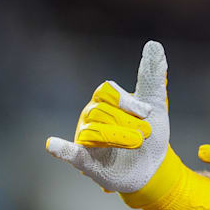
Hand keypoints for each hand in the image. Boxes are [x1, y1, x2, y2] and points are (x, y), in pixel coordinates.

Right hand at [46, 40, 168, 194]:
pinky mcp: (86, 162)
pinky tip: (52, 145)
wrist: (154, 165)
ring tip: (137, 144)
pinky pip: (71, 152)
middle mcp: (91, 116)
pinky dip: (61, 149)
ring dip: (118, 137)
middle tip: (146, 134)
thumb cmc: (150, 131)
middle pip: (101, 113)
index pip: (107, 91)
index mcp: (105, 101)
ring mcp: (86, 139)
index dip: (127, 101)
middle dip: (127, 123)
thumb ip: (152, 76)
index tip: (147, 112)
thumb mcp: (156, 103)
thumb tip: (154, 44)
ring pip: (93, 132)